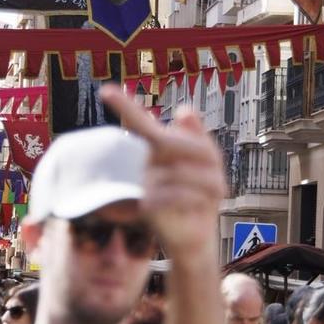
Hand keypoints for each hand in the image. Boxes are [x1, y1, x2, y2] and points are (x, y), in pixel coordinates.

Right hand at [101, 84, 225, 262]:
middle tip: (217, 165)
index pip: (138, 123)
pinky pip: (176, 192)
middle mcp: (144, 162)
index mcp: (156, 148)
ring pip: (179, 170)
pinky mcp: (147, 205)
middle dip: (198, 150)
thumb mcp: (208, 161)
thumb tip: (183, 110)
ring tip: (217, 189)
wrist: (196, 233)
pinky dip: (197, 197)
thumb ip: (198, 135)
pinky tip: (204, 203)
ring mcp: (143, 183)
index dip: (124, 106)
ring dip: (206, 179)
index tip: (107, 90)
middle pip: (168, 141)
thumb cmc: (201, 193)